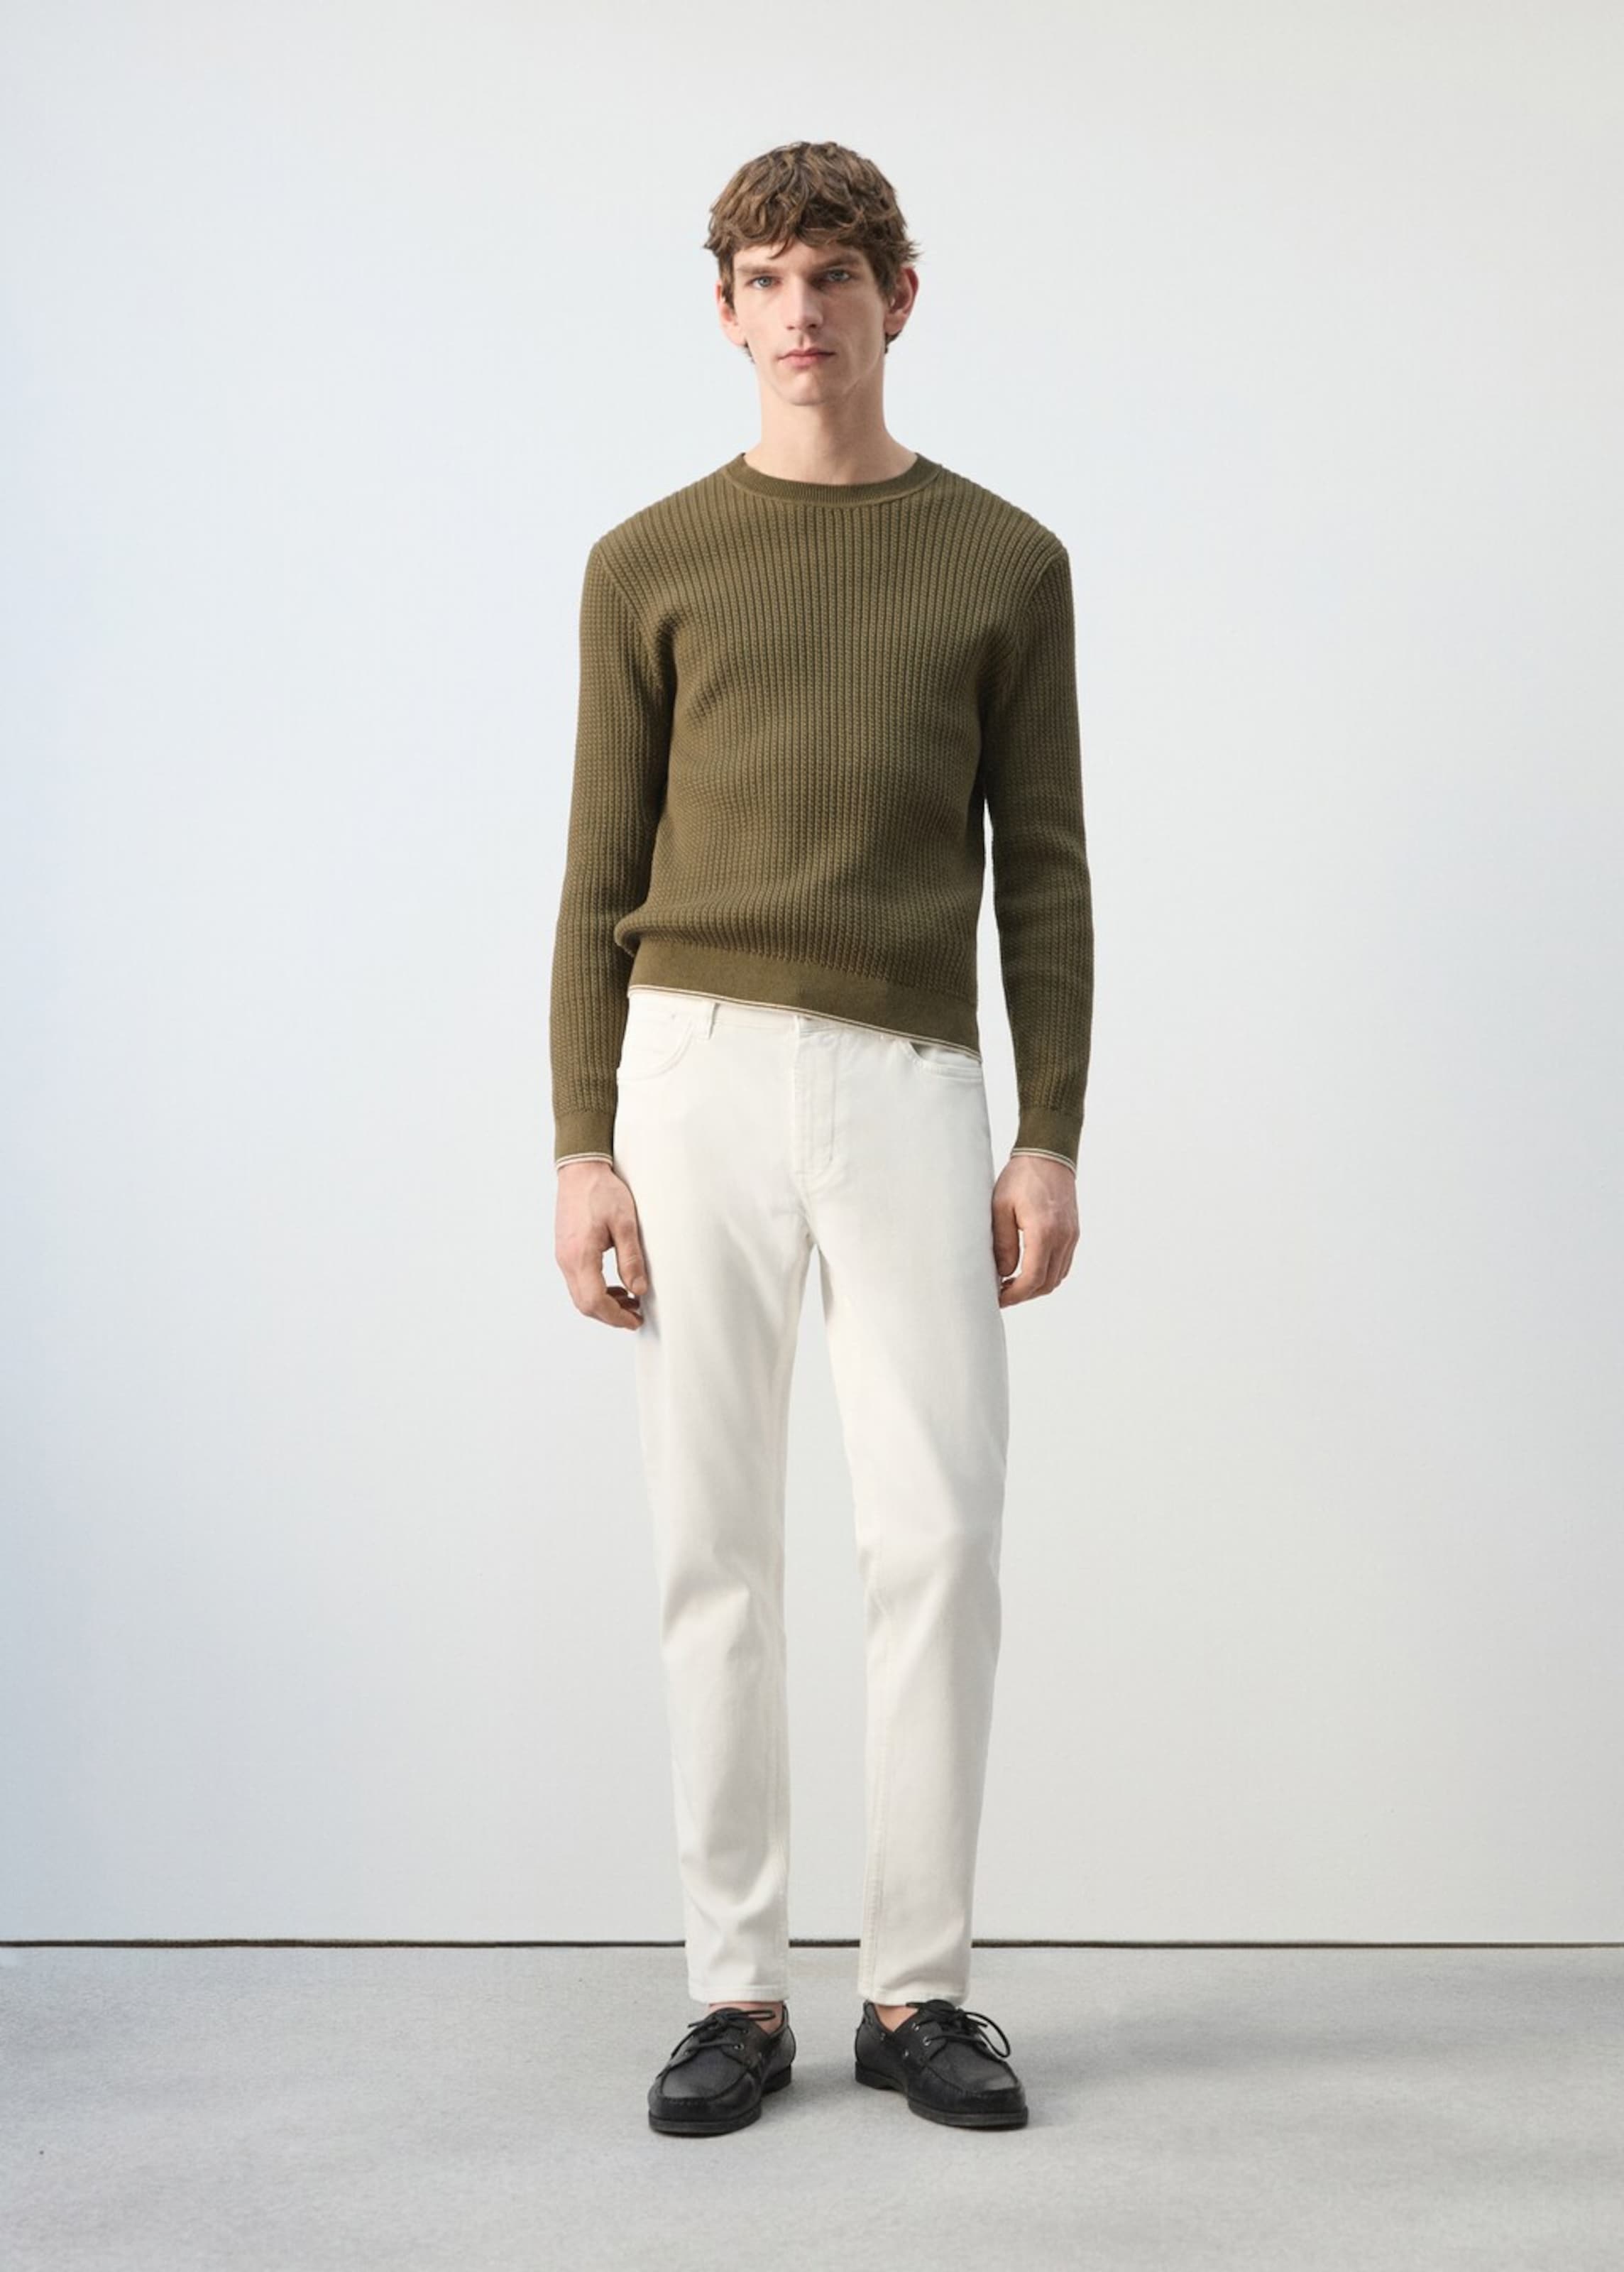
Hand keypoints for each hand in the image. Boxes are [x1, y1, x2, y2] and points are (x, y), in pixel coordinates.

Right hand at [555, 1159, 648, 1328]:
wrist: (580, 1169)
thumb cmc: (602, 1191)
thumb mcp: (625, 1223)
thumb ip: (631, 1259)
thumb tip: (638, 1290)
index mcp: (580, 1255)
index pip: (595, 1301)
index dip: (616, 1317)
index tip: (635, 1320)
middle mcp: (566, 1260)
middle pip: (585, 1304)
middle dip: (610, 1316)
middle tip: (635, 1316)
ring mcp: (563, 1256)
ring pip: (580, 1295)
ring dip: (604, 1304)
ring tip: (630, 1301)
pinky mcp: (565, 1251)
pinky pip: (578, 1281)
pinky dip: (596, 1291)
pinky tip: (615, 1286)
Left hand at [992, 1154, 1077, 1305]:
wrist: (1049, 1155)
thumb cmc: (1021, 1178)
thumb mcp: (1000, 1208)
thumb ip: (1002, 1243)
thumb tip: (1003, 1273)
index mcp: (1044, 1232)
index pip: (1033, 1279)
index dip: (1015, 1295)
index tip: (998, 1298)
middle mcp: (1063, 1238)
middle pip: (1047, 1284)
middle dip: (1024, 1295)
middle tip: (1002, 1294)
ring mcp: (1071, 1236)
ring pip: (1057, 1277)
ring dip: (1036, 1286)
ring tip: (1013, 1283)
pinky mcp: (1073, 1233)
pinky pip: (1063, 1264)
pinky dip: (1048, 1274)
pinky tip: (1029, 1269)